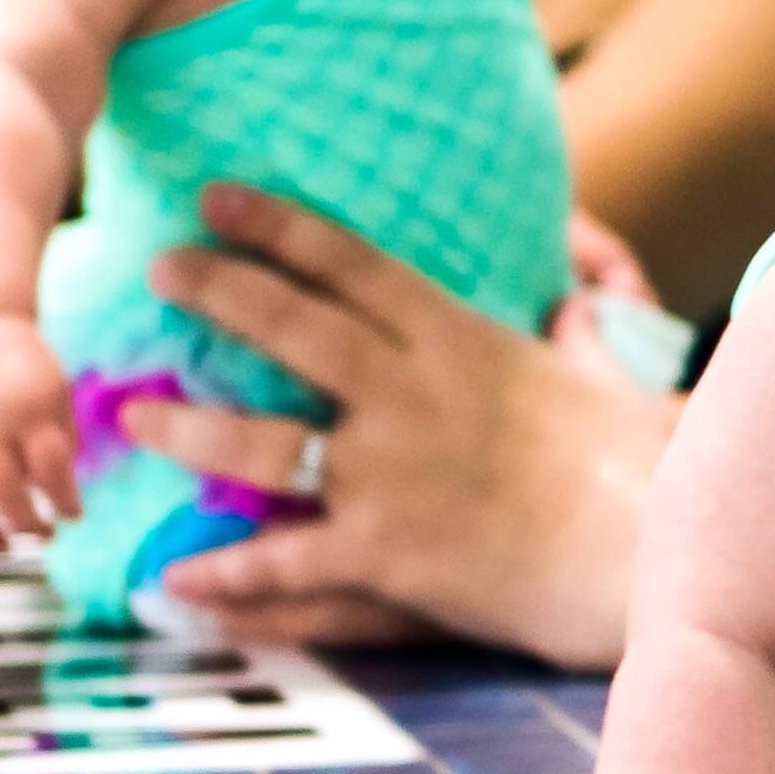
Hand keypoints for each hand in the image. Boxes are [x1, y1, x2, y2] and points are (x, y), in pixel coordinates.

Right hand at [0, 316, 78, 553]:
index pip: (49, 467)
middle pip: (2, 490)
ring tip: (0, 548)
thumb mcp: (57, 392)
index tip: (73, 517)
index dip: (65, 500)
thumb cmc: (25, 366)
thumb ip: (60, 440)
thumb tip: (60, 494)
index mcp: (28, 411)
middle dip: (26, 524)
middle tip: (42, 537)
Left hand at [121, 183, 678, 665]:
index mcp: (456, 340)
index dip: (277, 224)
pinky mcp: (386, 554)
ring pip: (263, 443)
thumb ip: (576, 338)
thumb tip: (581, 303)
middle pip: (291, 327)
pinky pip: (287, 561)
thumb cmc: (635, 463)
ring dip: (190, 429)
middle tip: (158, 266)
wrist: (642, 550)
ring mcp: (390, 475)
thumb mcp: (603, 376)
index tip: (216, 196)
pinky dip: (226, 572)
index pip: (351, 263)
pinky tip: (174, 576)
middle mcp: (409, 396)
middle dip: (215, 290)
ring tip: (132, 414)